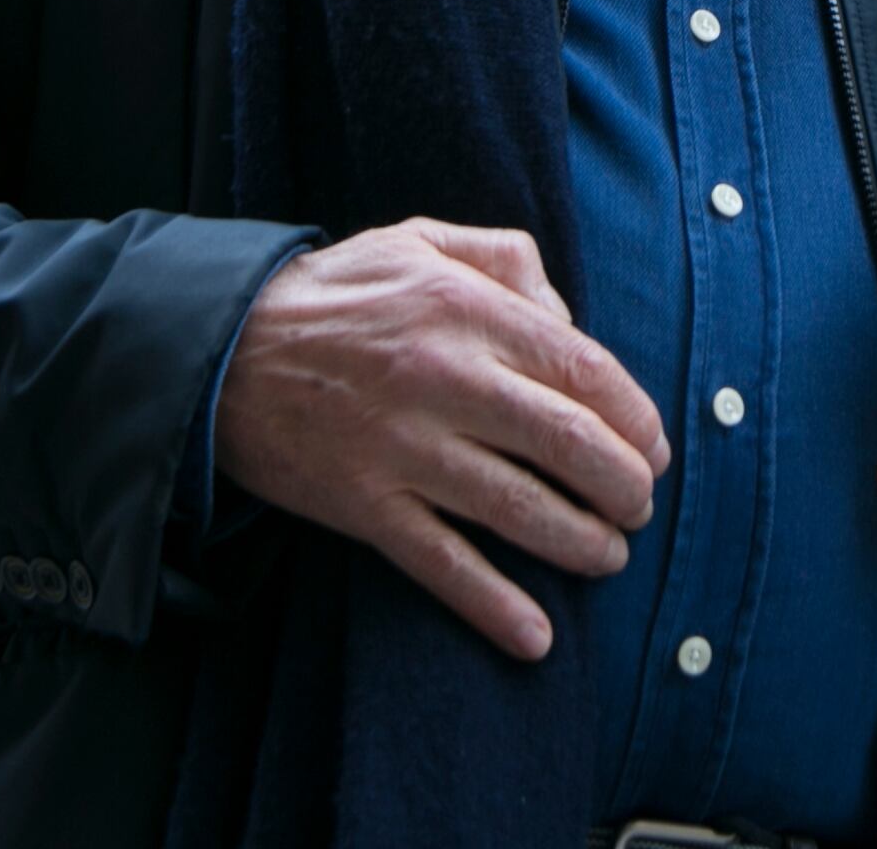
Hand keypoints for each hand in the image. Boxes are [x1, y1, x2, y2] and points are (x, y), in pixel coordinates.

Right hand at [215, 218, 670, 661]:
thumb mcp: (421, 241)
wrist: (221, 352)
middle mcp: (442, 378)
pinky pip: (441, 564)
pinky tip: (535, 635)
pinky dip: (493, 605)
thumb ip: (507, 260)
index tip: (655, 448)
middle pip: (567, 443)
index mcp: (465, 310)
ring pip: (518, 509)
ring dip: (580, 543)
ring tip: (609, 555)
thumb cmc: (338, 295)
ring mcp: (402, 449)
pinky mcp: (363, 506)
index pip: (583, 371)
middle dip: (624, 485)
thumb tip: (569, 320)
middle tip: (641, 506)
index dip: (636, 418)